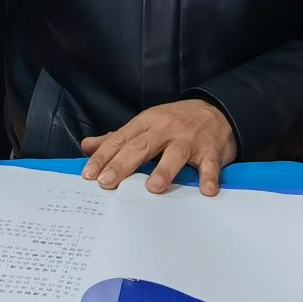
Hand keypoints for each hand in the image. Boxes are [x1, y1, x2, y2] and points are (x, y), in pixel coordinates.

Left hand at [80, 99, 236, 193]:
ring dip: (164, 170)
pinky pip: (209, 164)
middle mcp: (165, 129)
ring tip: (153, 188)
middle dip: (123, 164)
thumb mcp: (144, 124)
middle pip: (141, 146)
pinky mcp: (211, 150)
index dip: (103, 157)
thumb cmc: (174, 122)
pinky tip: (206, 191)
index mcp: (146, 123)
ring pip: (175, 153)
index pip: (120, 140)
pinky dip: (209, 177)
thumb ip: (116, 138)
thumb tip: (87, 146)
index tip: (89, 174)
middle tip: (107, 182)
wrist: (216, 110)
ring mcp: (189, 140)